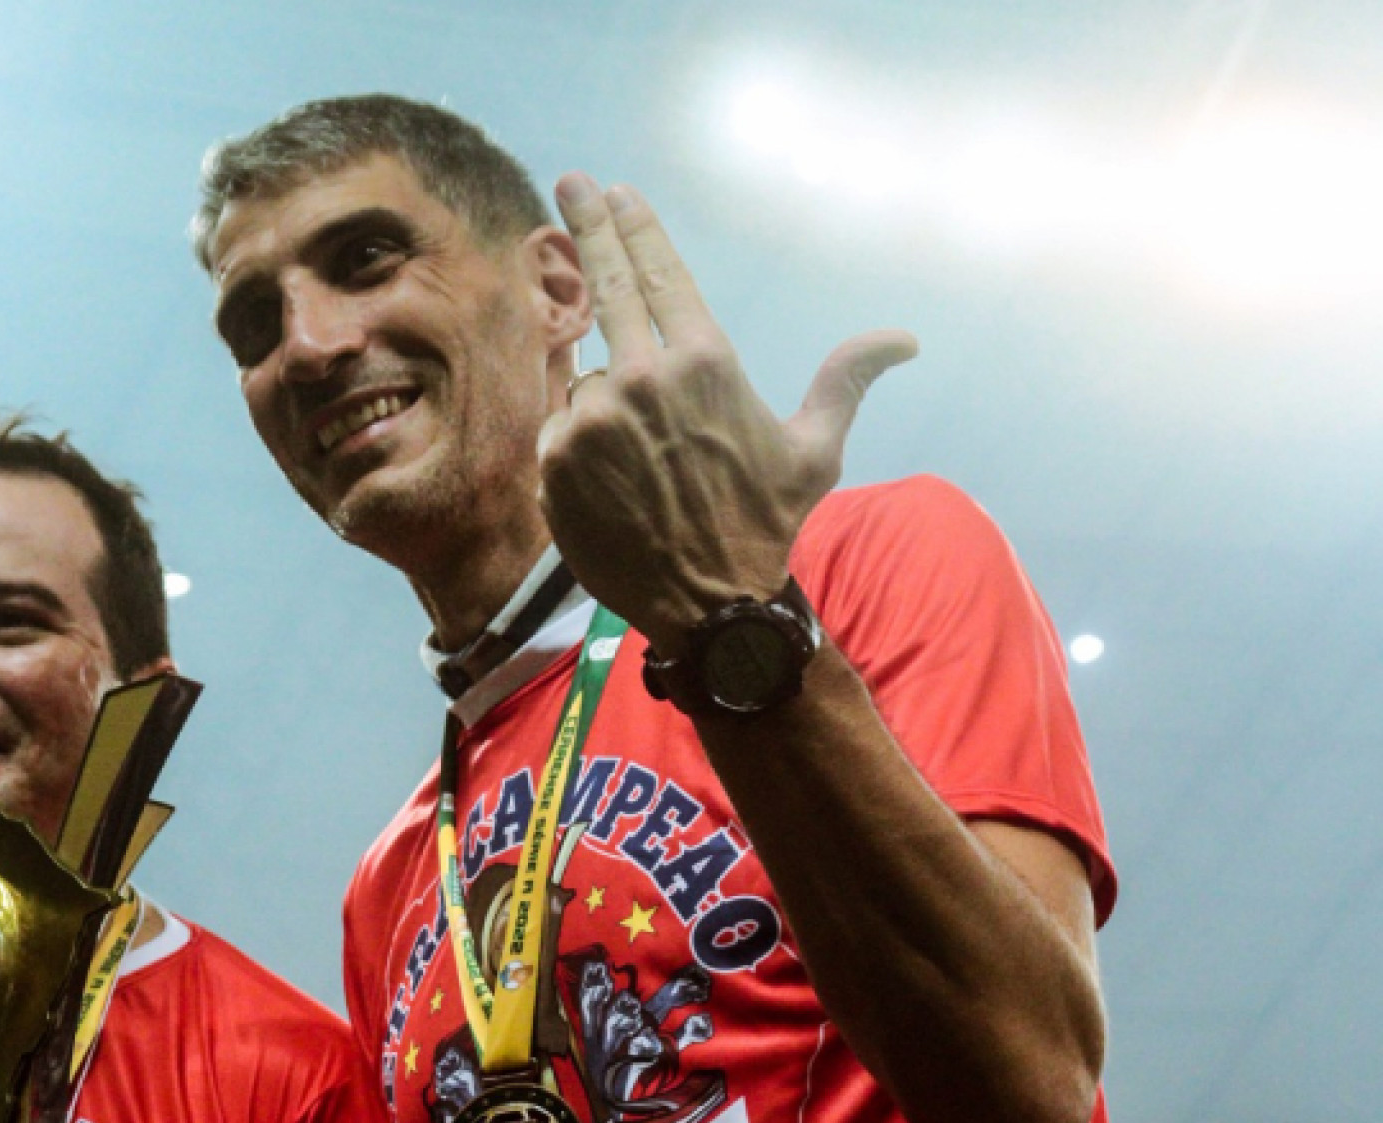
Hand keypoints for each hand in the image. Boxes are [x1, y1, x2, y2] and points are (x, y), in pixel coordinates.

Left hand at [540, 173, 916, 653]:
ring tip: (643, 461)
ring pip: (590, 379)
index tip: (615, 191)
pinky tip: (610, 477)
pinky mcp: (555, 458)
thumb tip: (904, 339)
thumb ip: (846, 380)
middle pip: (608, 283)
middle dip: (588, 225)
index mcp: (705, 363)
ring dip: (608, 401)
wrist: (710, 605)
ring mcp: (592, 417)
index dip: (636, 226)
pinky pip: (562, 425)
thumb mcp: (815, 449)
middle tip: (570, 180)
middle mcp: (643, 379)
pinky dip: (579, 440)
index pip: (660, 272)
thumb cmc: (765, 522)